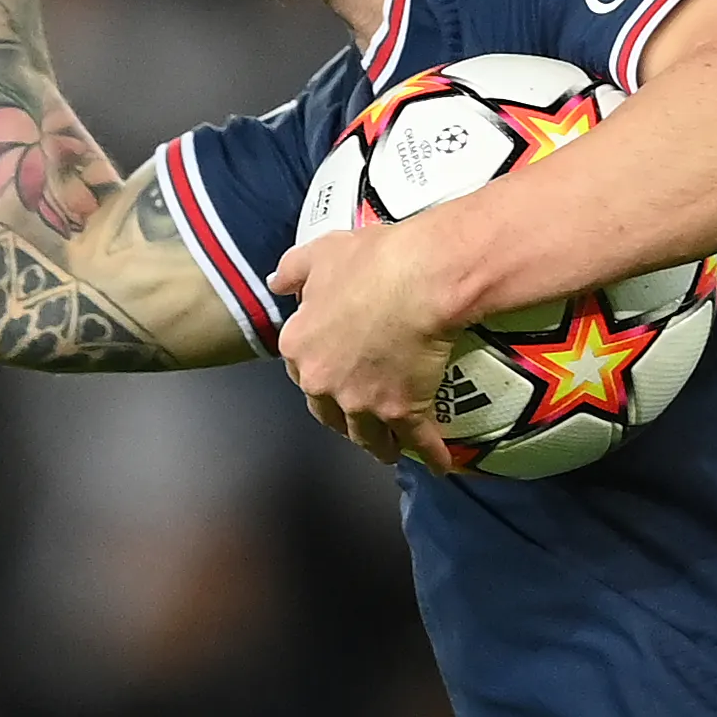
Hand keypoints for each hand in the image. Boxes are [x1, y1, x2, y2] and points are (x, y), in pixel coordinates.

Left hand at [270, 222, 461, 464]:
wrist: (421, 278)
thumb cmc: (372, 260)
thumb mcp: (321, 253)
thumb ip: (293, 270)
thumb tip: (277, 283)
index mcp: (300, 346)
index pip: (301, 372)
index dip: (318, 376)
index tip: (330, 378)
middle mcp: (323, 382)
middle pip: (329, 413)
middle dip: (342, 419)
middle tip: (357, 418)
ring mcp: (362, 403)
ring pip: (368, 436)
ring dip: (379, 445)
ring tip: (390, 449)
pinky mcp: (403, 412)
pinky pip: (417, 442)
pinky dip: (430, 455)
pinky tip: (439, 464)